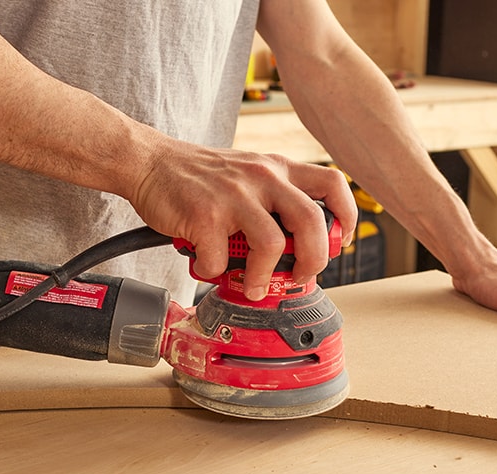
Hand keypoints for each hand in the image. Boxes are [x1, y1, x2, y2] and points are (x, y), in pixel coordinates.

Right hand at [128, 138, 357, 300]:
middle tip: (301, 276)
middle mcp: (262, 177)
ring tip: (254, 288)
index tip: (339, 242)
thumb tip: (297, 245)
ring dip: (264, 277)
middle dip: (314, 259)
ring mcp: (233, 196)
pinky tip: (206, 265)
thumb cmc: (199, 176)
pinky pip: (221, 259)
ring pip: (272, 245)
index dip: (347, 216)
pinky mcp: (204, 215)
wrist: (149, 162)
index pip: (333, 183)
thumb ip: (273, 198)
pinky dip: (214, 271)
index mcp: (277, 168)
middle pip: (312, 221)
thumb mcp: (247, 174)